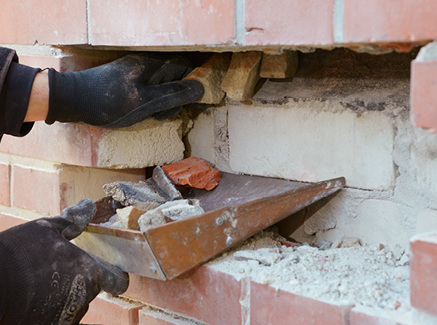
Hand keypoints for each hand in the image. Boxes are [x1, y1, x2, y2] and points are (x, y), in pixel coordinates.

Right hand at [0, 199, 128, 324]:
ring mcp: (68, 317)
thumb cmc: (20, 253)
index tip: (113, 274)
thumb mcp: (46, 229)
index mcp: (90, 271)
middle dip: (78, 281)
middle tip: (56, 271)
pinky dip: (49, 309)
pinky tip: (34, 298)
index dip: (116, 277)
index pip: (117, 282)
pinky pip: (58, 317)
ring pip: (74, 305)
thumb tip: (89, 205)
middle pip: (90, 290)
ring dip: (64, 295)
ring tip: (40, 284)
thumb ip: (73, 220)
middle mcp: (84, 297)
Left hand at [46, 54, 203, 127]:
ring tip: (154, 117)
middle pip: (175, 77)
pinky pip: (150, 89)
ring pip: (162, 86)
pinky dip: (152, 103)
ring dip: (164, 103)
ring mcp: (136, 71)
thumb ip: (173, 95)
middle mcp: (146, 64)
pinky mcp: (127, 80)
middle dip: (176, 98)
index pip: (185, 67)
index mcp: (152, 65)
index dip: (194, 84)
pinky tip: (143, 113)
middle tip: (165, 116)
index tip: (195, 103)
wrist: (71, 100)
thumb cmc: (108, 102)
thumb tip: (199, 89)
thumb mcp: (144, 102)